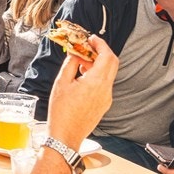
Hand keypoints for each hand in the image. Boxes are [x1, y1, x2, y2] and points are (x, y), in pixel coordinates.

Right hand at [44, 34, 116, 148]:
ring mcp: (107, 98)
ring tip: (80, 61)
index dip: (101, 44)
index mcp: (96, 82)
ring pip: (108, 73)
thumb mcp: (62, 83)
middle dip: (101, 52)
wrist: (66, 135)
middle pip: (112, 63)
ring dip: (97, 64)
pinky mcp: (104, 104)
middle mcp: (106, 89)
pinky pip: (104, 84)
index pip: (107, 56)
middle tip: (87, 46)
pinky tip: (82, 76)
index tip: (91, 38)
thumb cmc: (61, 111)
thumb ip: (70, 64)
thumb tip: (75, 52)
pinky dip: (97, 75)